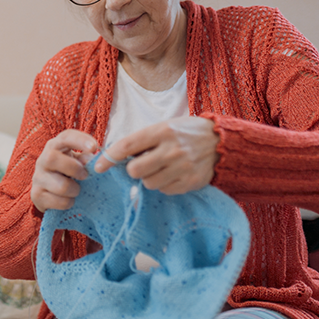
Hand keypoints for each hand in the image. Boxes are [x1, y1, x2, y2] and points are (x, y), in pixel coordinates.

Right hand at [31, 130, 99, 212]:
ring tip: (76, 190)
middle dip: (74, 168)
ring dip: (74, 190)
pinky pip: (58, 201)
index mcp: (55, 147)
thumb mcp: (77, 162)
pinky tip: (68, 199)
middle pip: (52, 158)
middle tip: (85, 176)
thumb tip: (91, 159)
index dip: (80, 140)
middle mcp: (43, 160)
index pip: (65, 137)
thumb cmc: (68, 173)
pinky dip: (68, 203)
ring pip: (60, 185)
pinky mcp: (36, 195)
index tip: (94, 147)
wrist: (49, 193)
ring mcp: (38, 178)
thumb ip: (85, 159)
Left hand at [93, 116, 218, 194]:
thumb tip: (115, 156)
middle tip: (141, 165)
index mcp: (161, 131)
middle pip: (135, 170)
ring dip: (149, 179)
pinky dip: (164, 185)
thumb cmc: (185, 133)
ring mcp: (182, 167)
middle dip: (133, 170)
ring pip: (148, 184)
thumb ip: (142, 141)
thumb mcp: (164, 127)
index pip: (127, 146)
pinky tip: (172, 174)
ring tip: (160, 168)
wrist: (221, 141)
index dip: (109, 157)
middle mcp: (171, 149)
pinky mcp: (191, 182)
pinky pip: (165, 191)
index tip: (98, 166)